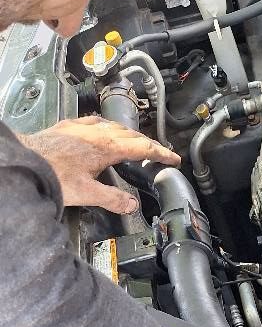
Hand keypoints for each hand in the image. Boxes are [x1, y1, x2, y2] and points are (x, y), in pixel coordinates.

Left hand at [20, 115, 179, 213]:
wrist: (24, 162)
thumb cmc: (50, 175)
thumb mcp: (86, 193)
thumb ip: (112, 199)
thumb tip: (131, 204)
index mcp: (105, 147)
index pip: (142, 147)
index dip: (161, 153)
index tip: (173, 158)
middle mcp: (95, 133)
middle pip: (130, 134)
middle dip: (147, 143)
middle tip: (157, 152)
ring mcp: (80, 127)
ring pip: (111, 125)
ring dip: (127, 133)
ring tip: (133, 141)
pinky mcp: (66, 127)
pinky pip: (92, 122)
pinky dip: (105, 126)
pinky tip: (100, 129)